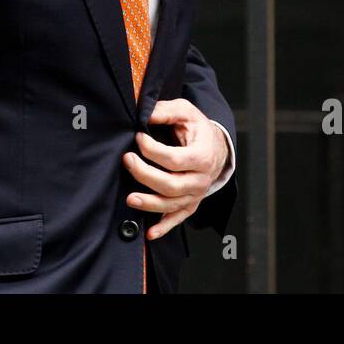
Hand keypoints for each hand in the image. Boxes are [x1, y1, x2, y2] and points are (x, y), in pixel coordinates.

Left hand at [123, 98, 229, 238]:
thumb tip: (144, 114)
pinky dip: (164, 227)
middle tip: (127, 160)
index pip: (174, 159)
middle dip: (145, 175)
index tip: (138, 137)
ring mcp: (197, 194)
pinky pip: (178, 218)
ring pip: (172, 204)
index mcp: (203, 156)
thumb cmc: (198, 129)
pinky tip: (150, 233)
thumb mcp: (185, 111)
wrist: (216, 147)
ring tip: (129, 198)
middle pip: (171, 185)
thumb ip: (165, 111)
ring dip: (150, 203)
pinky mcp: (191, 203)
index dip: (152, 150)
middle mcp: (202, 179)